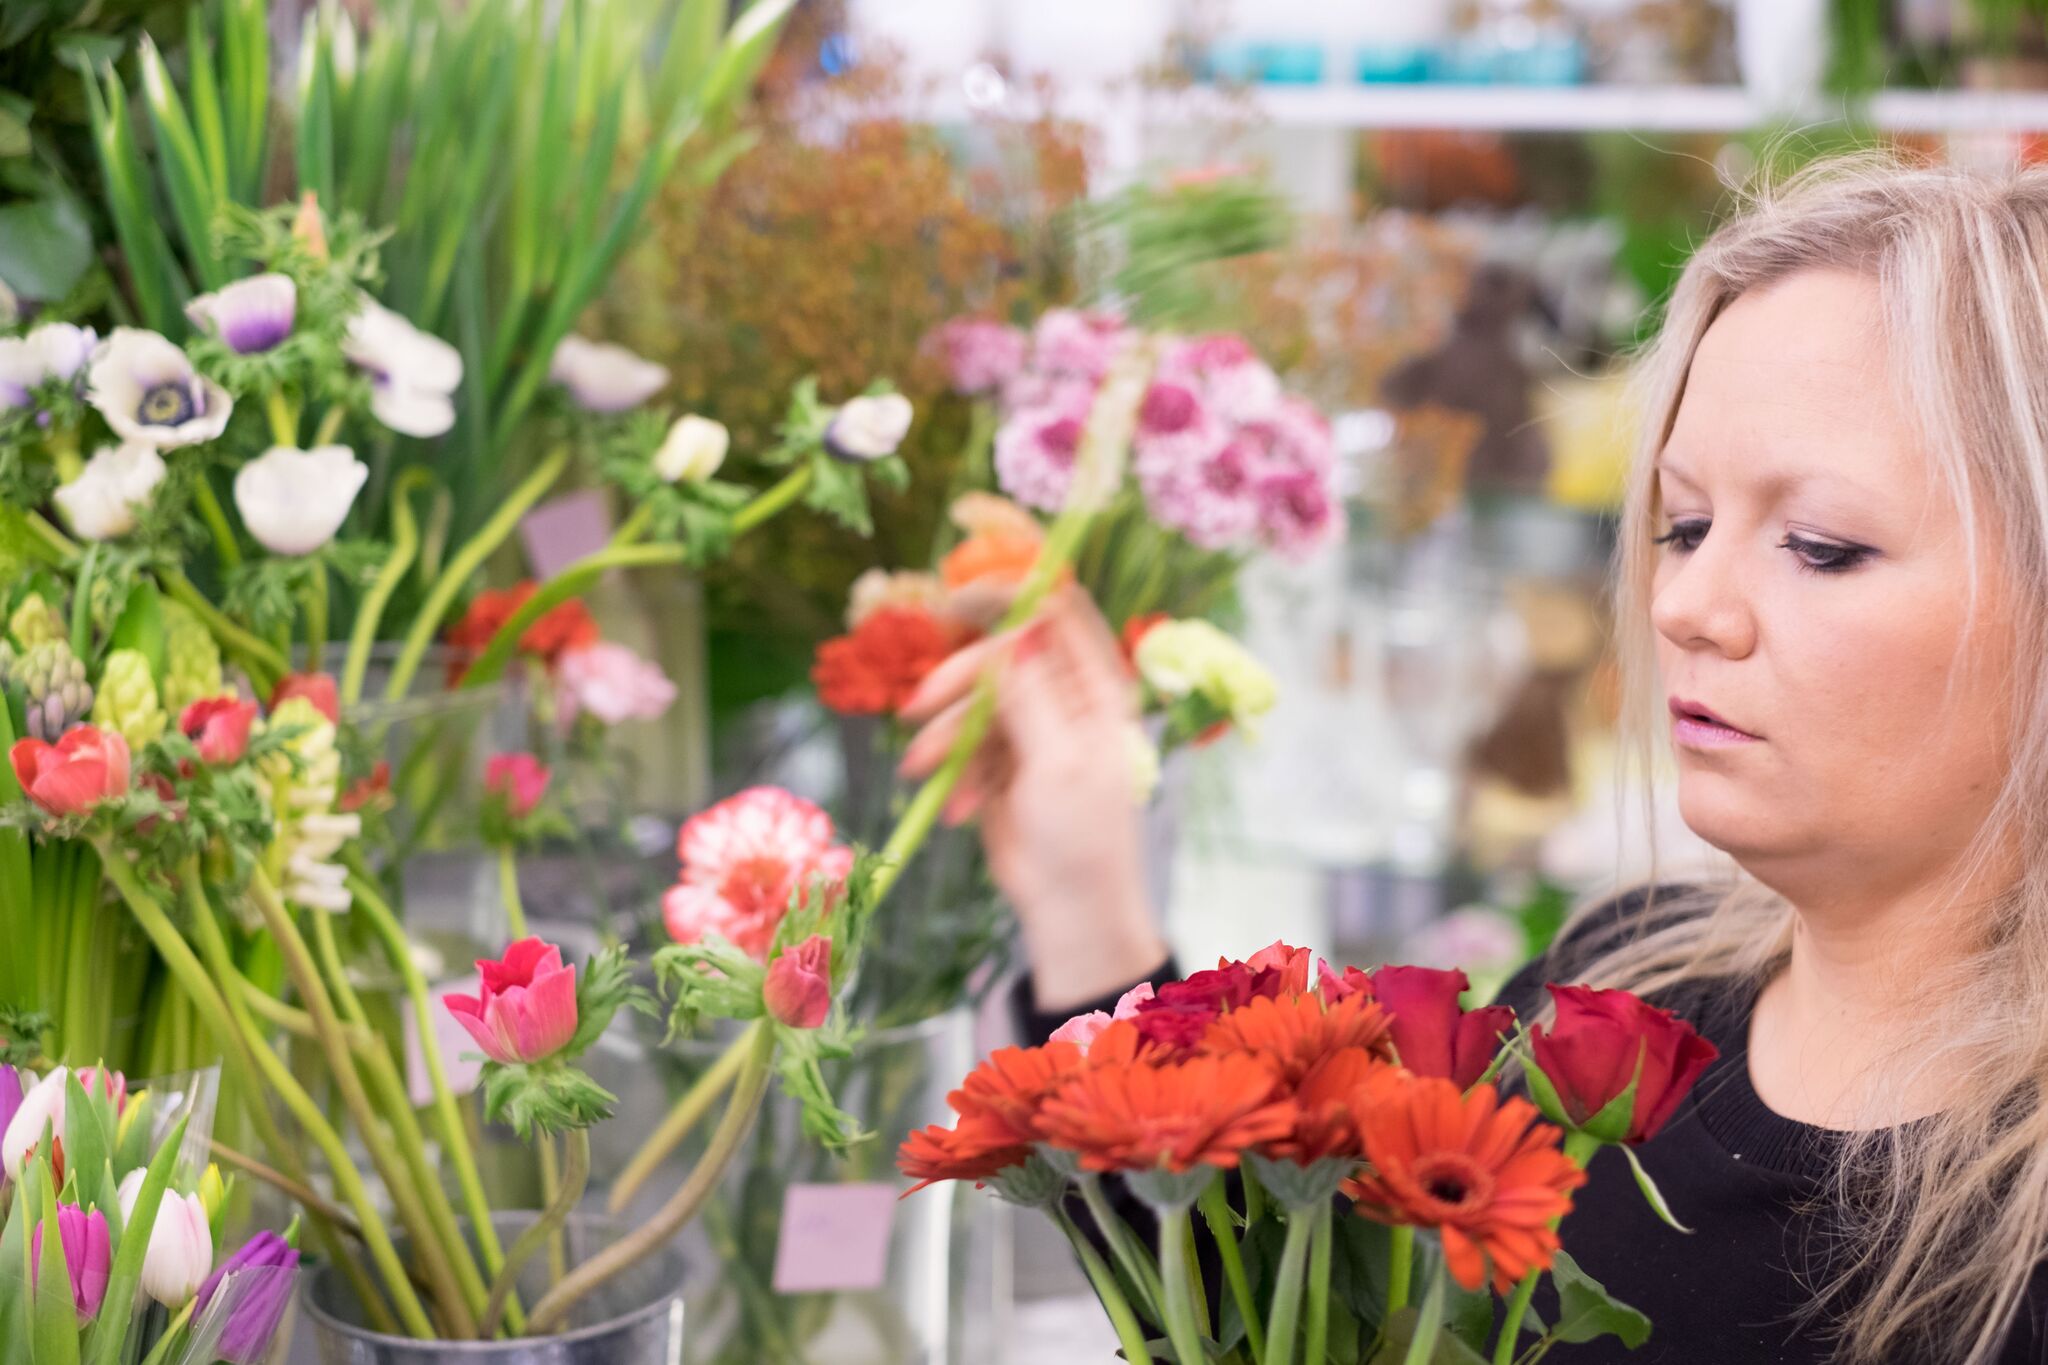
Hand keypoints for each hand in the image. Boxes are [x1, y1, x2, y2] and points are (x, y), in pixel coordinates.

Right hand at [900, 587, 1167, 1013]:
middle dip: (957, 682)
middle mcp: (1065, 698)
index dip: (1011, 596)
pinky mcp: (1001, 760)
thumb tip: (1014, 633)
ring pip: (972, 702)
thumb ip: (1030, 694)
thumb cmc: (1081, 837)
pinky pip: (963, 743)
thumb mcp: (1058, 761)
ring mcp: (1031, 728)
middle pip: (1000, 656)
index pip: (1057, 614)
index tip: (958, 600)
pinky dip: (953, 773)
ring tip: (922, 774)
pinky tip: (959, 811)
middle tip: (918, 708)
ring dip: (944, 738)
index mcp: (1097, 689)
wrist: (1069, 909)